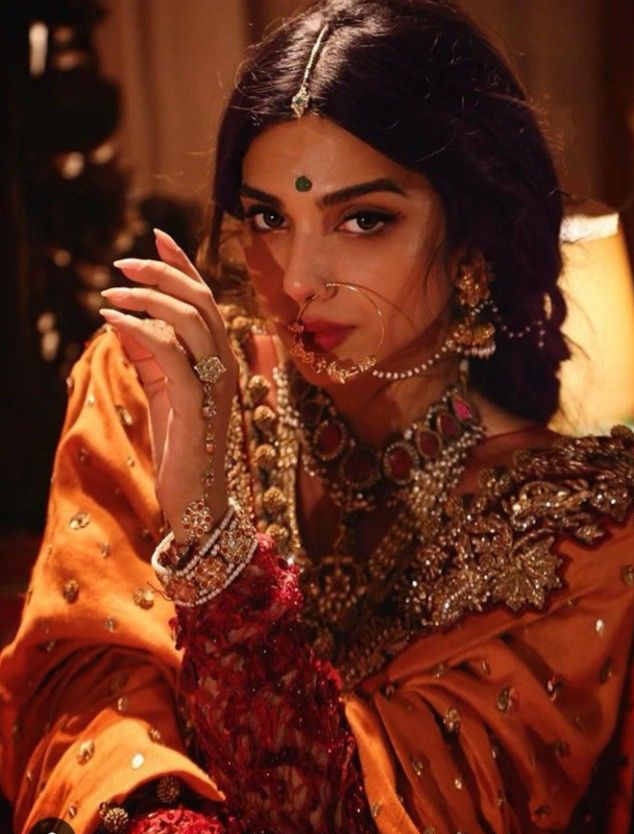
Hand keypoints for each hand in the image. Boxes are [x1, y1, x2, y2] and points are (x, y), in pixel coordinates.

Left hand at [99, 229, 239, 543]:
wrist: (197, 499)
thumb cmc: (182, 447)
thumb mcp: (163, 392)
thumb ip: (151, 355)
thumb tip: (123, 320)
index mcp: (222, 358)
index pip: (206, 299)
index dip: (184, 264)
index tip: (157, 236)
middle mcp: (226, 364)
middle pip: (200, 300)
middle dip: (160, 274)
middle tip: (120, 266)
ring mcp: (216, 384)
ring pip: (189, 319)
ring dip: (146, 299)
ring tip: (110, 296)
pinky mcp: (197, 404)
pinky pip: (170, 353)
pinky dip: (139, 330)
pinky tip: (112, 322)